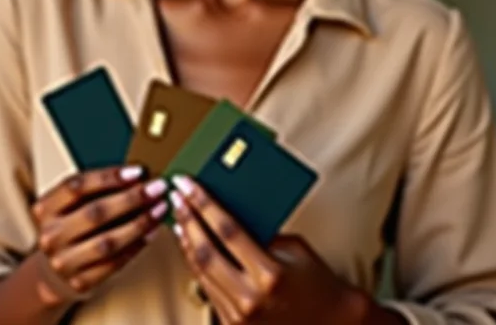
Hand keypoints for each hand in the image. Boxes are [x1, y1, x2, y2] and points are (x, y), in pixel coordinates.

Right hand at [30, 166, 168, 306]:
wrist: (55, 269)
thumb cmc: (71, 224)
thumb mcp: (71, 204)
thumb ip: (96, 188)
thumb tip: (138, 176)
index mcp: (45, 208)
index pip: (76, 186)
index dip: (108, 177)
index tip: (138, 171)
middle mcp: (51, 235)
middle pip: (95, 213)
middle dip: (131, 198)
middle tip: (157, 188)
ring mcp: (64, 262)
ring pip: (107, 241)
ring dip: (139, 223)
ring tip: (160, 208)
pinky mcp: (81, 281)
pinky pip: (114, 263)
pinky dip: (137, 245)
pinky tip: (152, 231)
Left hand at [170, 176, 402, 324]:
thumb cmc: (318, 284)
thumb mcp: (294, 249)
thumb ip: (262, 234)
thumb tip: (227, 214)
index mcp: (269, 275)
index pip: (227, 230)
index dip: (203, 203)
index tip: (188, 185)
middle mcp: (250, 300)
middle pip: (205, 251)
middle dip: (187, 219)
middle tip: (177, 197)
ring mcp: (239, 319)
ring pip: (200, 273)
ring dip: (186, 242)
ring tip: (179, 218)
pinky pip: (208, 290)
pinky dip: (197, 266)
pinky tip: (191, 248)